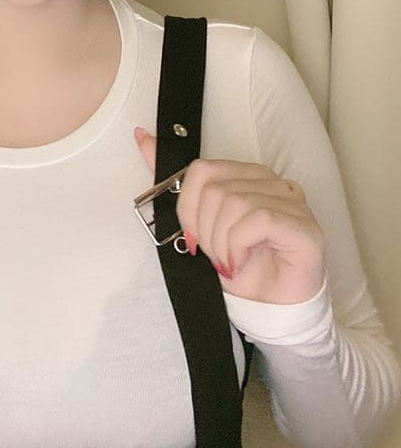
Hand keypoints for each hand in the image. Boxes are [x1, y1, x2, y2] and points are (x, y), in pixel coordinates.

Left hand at [134, 127, 325, 303]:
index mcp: (246, 174)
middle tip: (216, 255)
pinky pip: (257, 218)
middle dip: (205, 230)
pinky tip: (241, 263)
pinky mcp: (305, 226)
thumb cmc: (236, 266)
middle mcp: (272, 180)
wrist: (267, 310)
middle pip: (215, 188)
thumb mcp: (197, 224)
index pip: (202, 169)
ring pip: (235, 203)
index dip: (188, 207)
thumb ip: (173, 182)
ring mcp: (292, 201)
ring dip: (222, 243)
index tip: (193, 237)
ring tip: (230, 262)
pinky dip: (239, 246)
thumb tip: (142, 137)